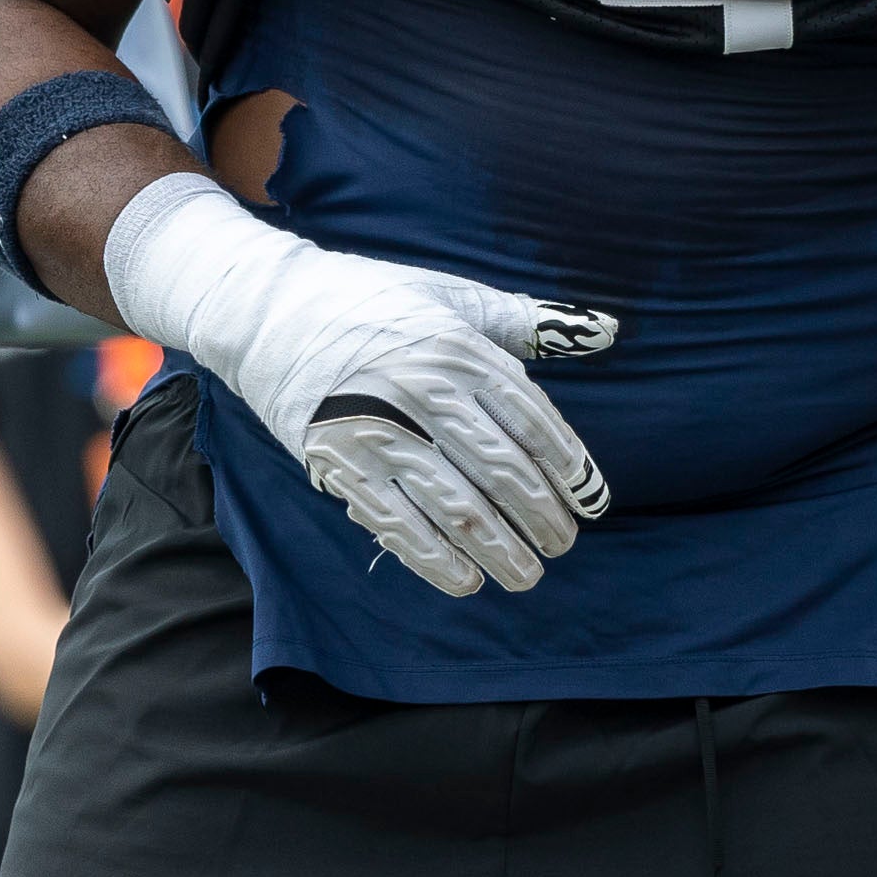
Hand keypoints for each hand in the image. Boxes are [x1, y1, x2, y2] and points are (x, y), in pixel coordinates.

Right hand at [102, 176, 620, 598]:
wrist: (268, 310)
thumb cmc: (372, 302)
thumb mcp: (452, 296)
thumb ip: (526, 321)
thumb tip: (608, 331)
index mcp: (456, 348)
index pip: (531, 418)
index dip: (569, 467)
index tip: (592, 501)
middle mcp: (420, 389)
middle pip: (500, 469)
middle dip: (541, 517)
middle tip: (563, 544)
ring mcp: (377, 430)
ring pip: (455, 505)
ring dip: (499, 549)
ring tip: (527, 575)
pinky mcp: (336, 461)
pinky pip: (394, 522)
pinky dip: (433, 559)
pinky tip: (465, 580)